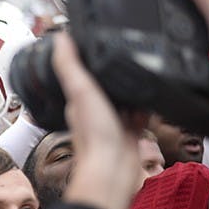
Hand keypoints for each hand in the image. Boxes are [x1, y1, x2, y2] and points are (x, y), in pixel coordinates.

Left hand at [56, 32, 138, 208]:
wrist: (114, 170)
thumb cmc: (94, 136)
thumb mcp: (81, 91)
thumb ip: (70, 65)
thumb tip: (59, 38)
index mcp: (79, 100)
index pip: (85, 72)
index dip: (93, 58)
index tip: (103, 42)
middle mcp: (95, 110)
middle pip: (109, 83)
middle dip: (120, 74)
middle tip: (131, 60)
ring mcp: (114, 121)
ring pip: (128, 97)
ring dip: (136, 91)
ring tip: (141, 82)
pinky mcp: (131, 132)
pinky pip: (142, 114)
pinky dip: (147, 109)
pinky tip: (149, 105)